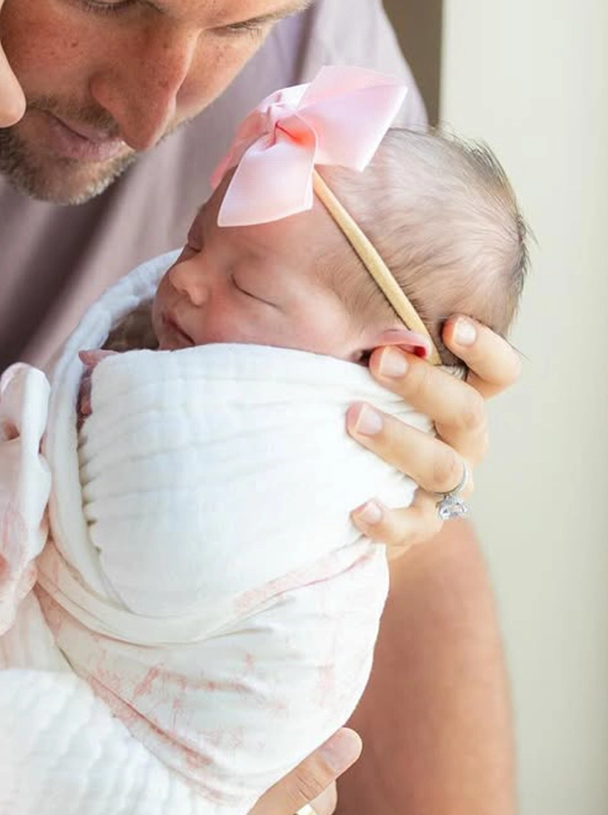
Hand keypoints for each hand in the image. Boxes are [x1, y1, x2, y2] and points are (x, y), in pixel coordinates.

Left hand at [346, 315, 520, 554]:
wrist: (346, 492)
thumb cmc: (349, 410)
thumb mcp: (354, 372)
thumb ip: (355, 339)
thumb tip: (317, 288)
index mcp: (457, 398)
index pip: (497, 371)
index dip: (485, 348)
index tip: (452, 324)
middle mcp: (461, 441)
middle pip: (467, 411)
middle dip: (424, 384)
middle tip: (378, 361)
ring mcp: (443, 487)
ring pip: (443, 467)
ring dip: (399, 440)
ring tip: (353, 420)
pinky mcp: (416, 527)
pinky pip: (412, 526)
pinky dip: (386, 518)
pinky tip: (358, 506)